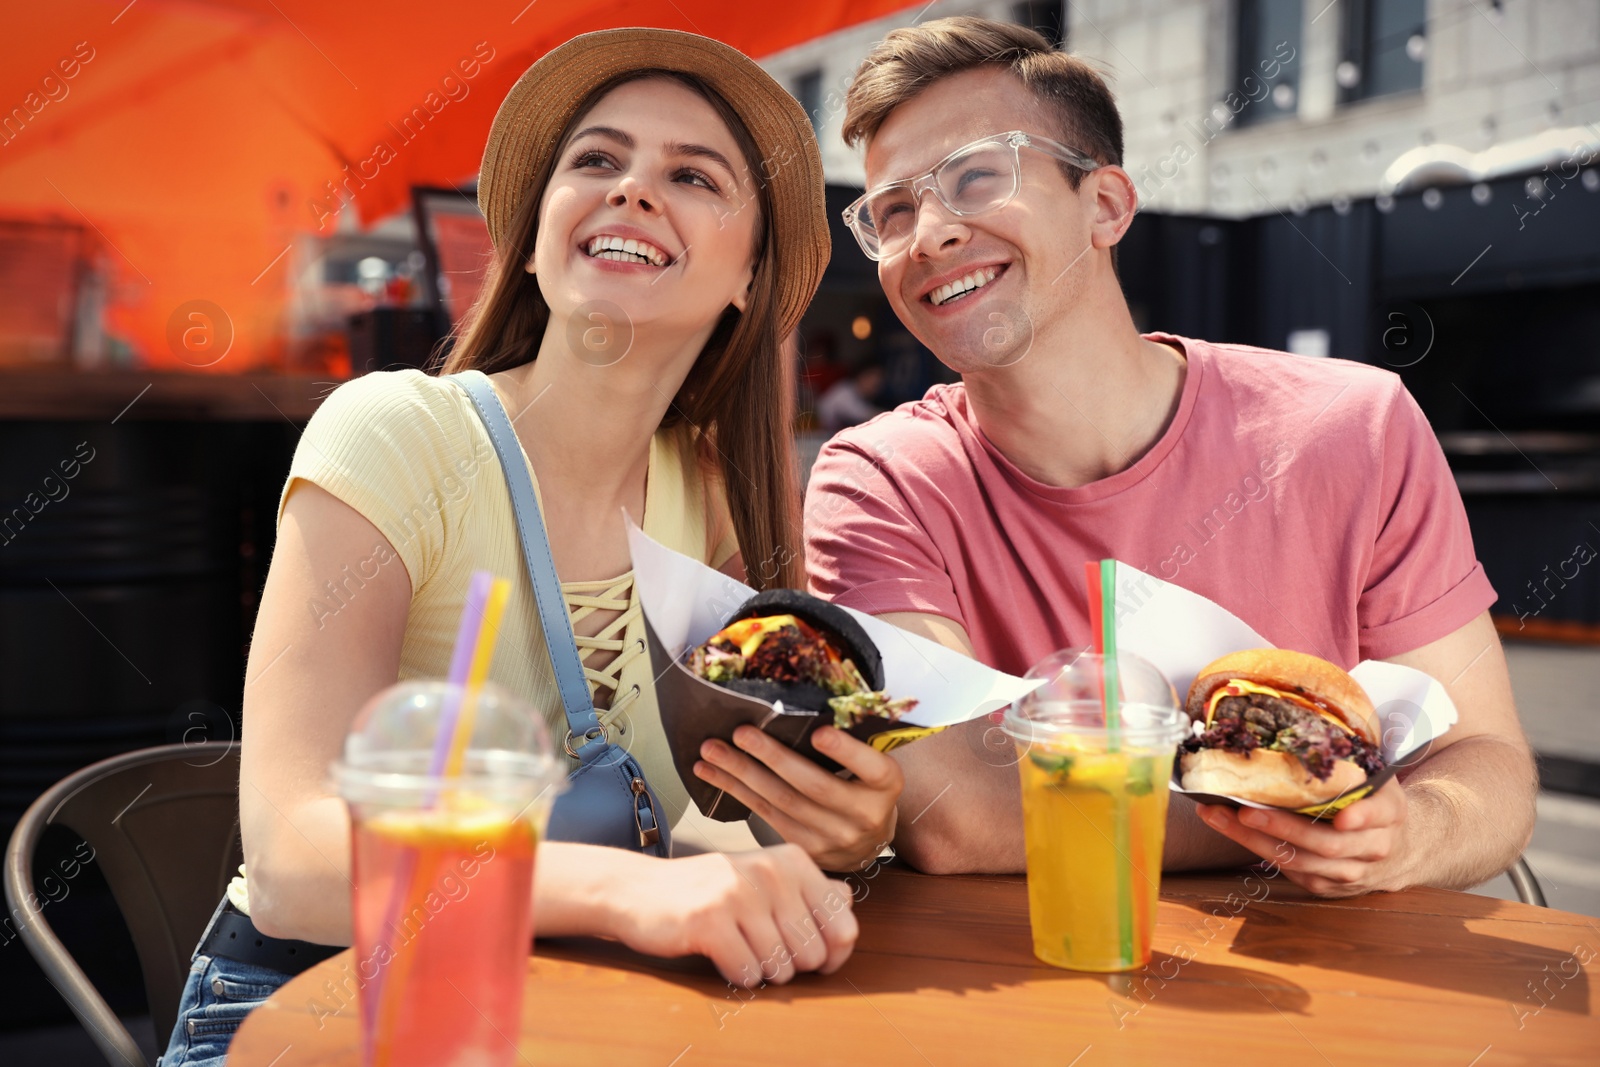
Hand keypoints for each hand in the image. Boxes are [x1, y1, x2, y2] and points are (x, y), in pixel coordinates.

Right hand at [607, 845, 857, 986]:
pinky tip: (719, 953)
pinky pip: (747, 973)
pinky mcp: (709, 920)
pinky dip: (735, 974)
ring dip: (760, 970)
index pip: (843, 924)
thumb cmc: (709, 891)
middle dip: (790, 964)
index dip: (831, 953)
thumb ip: (808, 890)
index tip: (808, 954)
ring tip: (738, 947)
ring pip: (781, 967)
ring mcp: (738, 893)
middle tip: (760, 948)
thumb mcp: (763, 879)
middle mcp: (770, 871)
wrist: (639, 890)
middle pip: (813, 953)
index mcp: (791, 861)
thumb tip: (848, 902)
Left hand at [694, 724, 902, 872]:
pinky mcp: (805, 848)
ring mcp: (833, 837)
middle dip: (772, 757)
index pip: (871, 767)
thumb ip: (850, 745)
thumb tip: (799, 709)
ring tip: (712, 750)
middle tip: (740, 732)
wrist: (867, 841)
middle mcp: (863, 815)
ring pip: (781, 801)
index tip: (819, 733)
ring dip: (741, 773)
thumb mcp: (873, 766)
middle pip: (813, 786)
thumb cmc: (864, 788)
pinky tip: (712, 773)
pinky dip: (736, 791)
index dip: (845, 752)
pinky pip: (765, 815)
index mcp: (886, 785)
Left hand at [1195, 779, 1415, 896]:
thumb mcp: (1377, 779)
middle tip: (1245, 811)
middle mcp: (1373, 847)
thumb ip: (1350, 764)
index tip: (1342, 818)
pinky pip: (1290, 871)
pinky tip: (1228, 828)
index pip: (1376, 814)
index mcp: (1389, 812)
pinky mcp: (1327, 886)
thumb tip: (1299, 723)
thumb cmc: (1375, 802)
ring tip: (1218, 816)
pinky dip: (1255, 850)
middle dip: (1282, 828)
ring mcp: (1350, 872)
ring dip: (1254, 841)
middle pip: (1326, 843)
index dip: (1360, 817)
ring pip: (1302, 862)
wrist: (1402, 851)